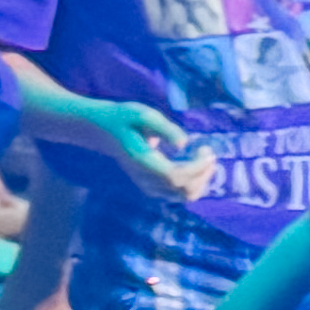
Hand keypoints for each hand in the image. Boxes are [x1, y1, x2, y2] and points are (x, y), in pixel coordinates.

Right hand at [80, 98, 210, 203]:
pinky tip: (195, 163)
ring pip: (185, 195)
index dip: (197, 167)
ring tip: (204, 157)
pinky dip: (194, 182)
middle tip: (207, 150)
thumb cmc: (123, 118)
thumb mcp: (142, 114)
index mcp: (142, 161)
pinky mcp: (153, 187)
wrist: (102, 130)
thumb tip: (185, 143)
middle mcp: (145, 178)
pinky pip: (180, 194)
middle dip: (203, 172)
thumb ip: (165, 128)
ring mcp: (149, 185)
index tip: (205, 149)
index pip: (175, 176)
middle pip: (184, 189)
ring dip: (201, 179)